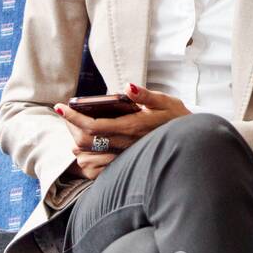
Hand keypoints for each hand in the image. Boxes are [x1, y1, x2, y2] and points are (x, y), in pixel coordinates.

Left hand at [54, 83, 191, 179]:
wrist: (192, 143)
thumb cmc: (177, 119)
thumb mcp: (165, 101)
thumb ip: (144, 95)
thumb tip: (127, 87)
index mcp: (130, 127)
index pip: (92, 125)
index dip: (73, 117)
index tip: (60, 107)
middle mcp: (124, 144)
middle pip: (84, 141)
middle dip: (70, 127)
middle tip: (67, 113)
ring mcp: (124, 156)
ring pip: (88, 155)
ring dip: (76, 140)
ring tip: (75, 125)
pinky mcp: (126, 163)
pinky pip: (97, 165)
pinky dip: (86, 155)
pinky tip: (87, 143)